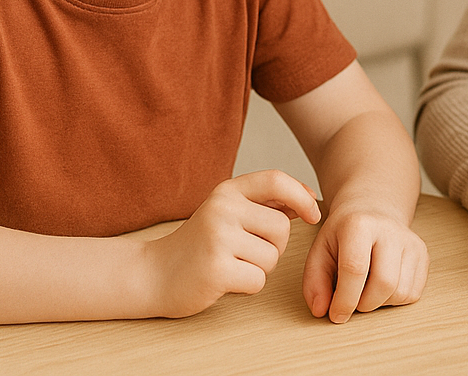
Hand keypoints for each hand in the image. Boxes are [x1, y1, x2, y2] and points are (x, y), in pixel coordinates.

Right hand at [142, 169, 320, 317]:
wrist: (153, 275)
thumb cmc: (199, 245)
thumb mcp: (228, 213)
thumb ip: (264, 205)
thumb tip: (308, 198)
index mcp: (227, 191)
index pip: (275, 180)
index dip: (302, 195)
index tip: (314, 213)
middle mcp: (222, 209)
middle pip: (282, 228)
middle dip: (275, 246)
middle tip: (246, 252)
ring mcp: (218, 238)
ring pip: (272, 257)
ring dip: (259, 268)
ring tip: (231, 265)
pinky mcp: (216, 269)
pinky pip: (258, 280)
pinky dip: (248, 286)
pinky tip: (225, 280)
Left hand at [302, 199, 427, 322]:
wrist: (371, 210)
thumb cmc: (343, 235)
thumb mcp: (320, 251)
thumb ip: (314, 282)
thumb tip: (320, 310)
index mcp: (359, 224)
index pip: (355, 269)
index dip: (344, 300)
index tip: (335, 315)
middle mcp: (390, 230)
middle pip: (384, 283)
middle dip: (364, 304)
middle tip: (352, 301)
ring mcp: (411, 241)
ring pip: (401, 292)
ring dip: (380, 303)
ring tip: (366, 290)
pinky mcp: (423, 254)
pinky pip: (413, 293)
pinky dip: (394, 300)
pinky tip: (381, 286)